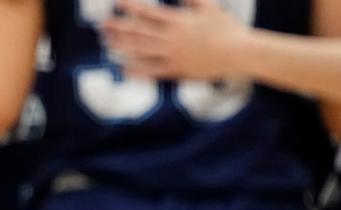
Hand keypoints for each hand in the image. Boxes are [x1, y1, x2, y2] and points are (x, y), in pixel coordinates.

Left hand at [101, 0, 244, 80]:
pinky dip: (136, 70)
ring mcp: (172, 55)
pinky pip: (152, 71)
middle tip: (101, 24)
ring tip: (106, 43)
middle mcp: (172, 38)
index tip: (116, 3)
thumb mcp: (209, 6)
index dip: (130, 7)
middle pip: (139, 32)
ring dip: (122, 47)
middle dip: (119, 27)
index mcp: (179, 21)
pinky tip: (122, 67)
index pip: (148, 12)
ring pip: (141, 51)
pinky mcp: (176, 71)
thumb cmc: (226, 28)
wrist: (239, 53)